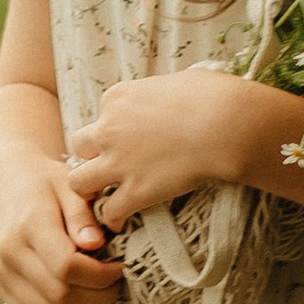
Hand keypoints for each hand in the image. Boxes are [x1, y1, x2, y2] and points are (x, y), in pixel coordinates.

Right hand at [0, 144, 125, 303]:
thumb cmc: (47, 183)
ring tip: (101, 292)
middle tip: (117, 282)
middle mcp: (10, 254)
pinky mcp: (3, 289)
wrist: (9, 185)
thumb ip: (82, 215)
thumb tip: (95, 244)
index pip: (66, 266)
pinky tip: (81, 300)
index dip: (101, 275)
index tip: (119, 266)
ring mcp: (3, 275)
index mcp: (28, 225)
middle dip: (98, 296)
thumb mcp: (70, 186)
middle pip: (59, 295)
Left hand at [64, 68, 262, 230]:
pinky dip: (113, 219)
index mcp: (117, 98)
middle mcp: (109, 129)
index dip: (116, 126)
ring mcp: (119, 162)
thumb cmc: (212, 97)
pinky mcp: (136, 190)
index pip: (103, 114)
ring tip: (101, 196)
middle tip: (108, 164)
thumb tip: (172, 95)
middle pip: (79, 145)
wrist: (225, 124)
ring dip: (89, 189)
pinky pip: (110, 211)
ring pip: (78, 181)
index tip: (132, 135)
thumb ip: (161, 91)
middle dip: (91, 155)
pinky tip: (120, 223)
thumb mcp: (178, 81)